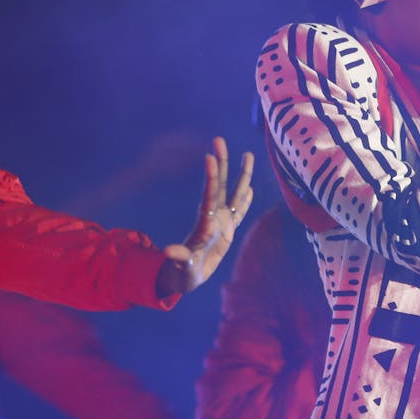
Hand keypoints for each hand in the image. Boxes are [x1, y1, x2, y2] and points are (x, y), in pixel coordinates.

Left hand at [155, 137, 254, 298]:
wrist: (185, 278)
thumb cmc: (182, 275)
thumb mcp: (180, 269)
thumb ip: (178, 259)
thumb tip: (169, 252)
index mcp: (204, 225)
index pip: (208, 197)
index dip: (210, 178)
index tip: (209, 157)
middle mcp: (213, 219)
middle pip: (219, 186)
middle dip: (221, 164)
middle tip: (219, 140)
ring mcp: (221, 223)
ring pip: (233, 194)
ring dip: (240, 175)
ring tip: (248, 154)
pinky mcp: (227, 231)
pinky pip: (239, 212)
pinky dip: (245, 200)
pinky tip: (251, 187)